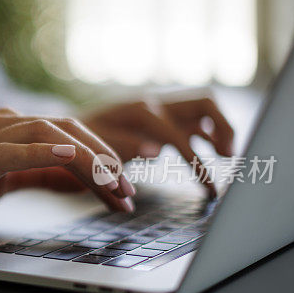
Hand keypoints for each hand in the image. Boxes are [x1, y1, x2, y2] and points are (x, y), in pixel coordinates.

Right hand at [0, 108, 135, 233]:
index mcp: (8, 129)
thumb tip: (74, 177)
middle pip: (68, 128)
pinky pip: (14, 149)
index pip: (68, 135)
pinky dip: (46, 151)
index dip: (103, 159)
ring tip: (113, 184)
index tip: (124, 192)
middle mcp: (1, 123)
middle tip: (128, 194)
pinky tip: (71, 157)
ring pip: (49, 133)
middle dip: (105, 160)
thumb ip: (33, 171)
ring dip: (88, 159)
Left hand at [83, 96, 234, 196]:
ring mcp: (159, 109)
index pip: (178, 136)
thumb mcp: (94, 148)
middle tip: (228, 155)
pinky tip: (212, 154)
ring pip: (203, 108)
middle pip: (204, 102)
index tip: (210, 190)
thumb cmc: (78, 143)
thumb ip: (124, 147)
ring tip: (226, 154)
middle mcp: (154, 104)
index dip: (196, 164)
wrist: (65, 132)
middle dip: (223, 126)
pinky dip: (206, 135)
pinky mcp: (159, 119)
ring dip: (219, 128)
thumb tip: (157, 151)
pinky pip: (192, 121)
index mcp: (139, 112)